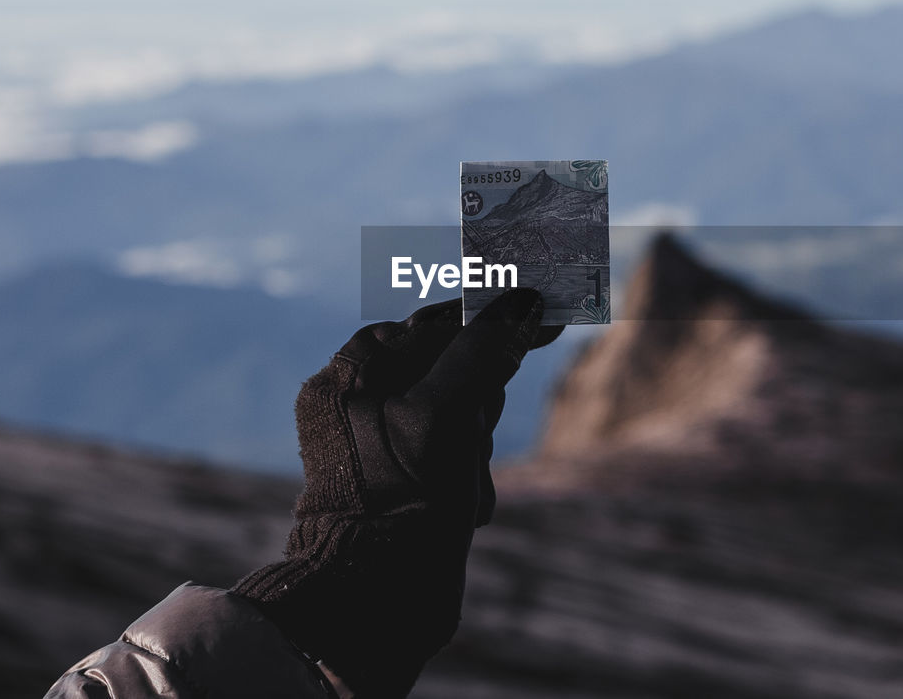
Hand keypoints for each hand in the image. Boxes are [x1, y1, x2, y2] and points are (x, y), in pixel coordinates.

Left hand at [234, 289, 559, 697]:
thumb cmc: (403, 501)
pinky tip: (460, 506)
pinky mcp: (404, 478)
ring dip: (477, 447)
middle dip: (480, 402)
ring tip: (458, 485)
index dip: (493, 324)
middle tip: (467, 440)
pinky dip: (469, 476)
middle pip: (458, 367)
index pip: (439, 323)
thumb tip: (519, 300)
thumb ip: (480, 349)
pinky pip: (458, 454)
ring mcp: (383, 439)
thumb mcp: (446, 413)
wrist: (377, 601)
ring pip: (466, 414)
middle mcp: (363, 397)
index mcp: (354, 368)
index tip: (548, 318)